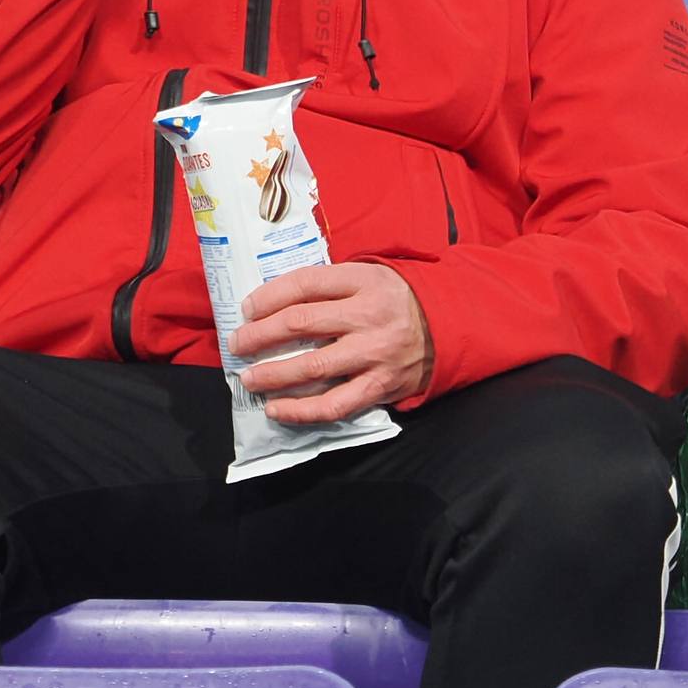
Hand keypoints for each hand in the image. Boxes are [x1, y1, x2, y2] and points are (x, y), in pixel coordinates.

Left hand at [230, 262, 434, 424]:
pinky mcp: (380, 386)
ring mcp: (374, 354)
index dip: (268, 296)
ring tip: (249, 378)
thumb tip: (270, 303)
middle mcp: (369, 317)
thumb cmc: (394, 300)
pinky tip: (276, 409)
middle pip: (301, 324)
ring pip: (313, 367)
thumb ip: (327, 285)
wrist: (449, 327)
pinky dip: (300, 411)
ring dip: (273, 375)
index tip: (246, 309)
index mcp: (364, 282)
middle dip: (260, 335)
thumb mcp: (367, 276)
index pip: (305, 284)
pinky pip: (334, 404)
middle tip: (237, 343)